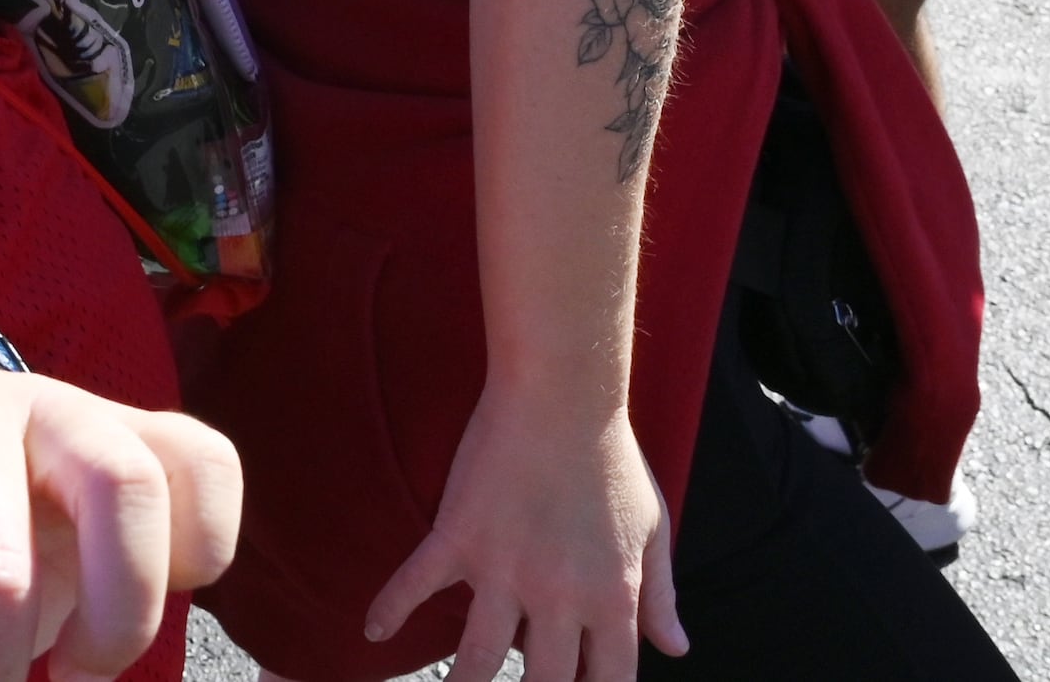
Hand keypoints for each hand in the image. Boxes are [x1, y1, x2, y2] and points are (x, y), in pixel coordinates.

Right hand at [363, 392, 677, 681]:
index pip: (607, 681)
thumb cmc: (614, 461)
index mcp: (612, 597)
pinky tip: (373, 631)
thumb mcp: (652, 531)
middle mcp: (558, 595)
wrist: (563, 396)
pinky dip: (390, 609)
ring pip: (476, 656)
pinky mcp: (458, 535)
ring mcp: (503, 568)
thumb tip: (676, 649)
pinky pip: (416, 584)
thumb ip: (660, 596)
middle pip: (543, 681)